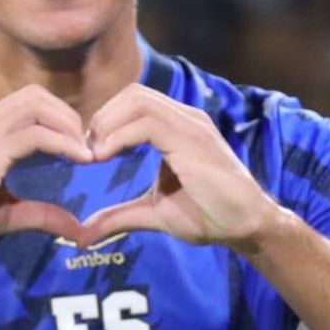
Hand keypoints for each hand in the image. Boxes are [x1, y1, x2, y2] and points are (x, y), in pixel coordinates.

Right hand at [0, 84, 92, 252]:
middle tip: (86, 146)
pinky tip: (79, 159)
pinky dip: (63, 143)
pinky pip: (35, 135)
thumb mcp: (6, 214)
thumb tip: (77, 229)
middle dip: (68, 116)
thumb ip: (41, 214)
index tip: (79, 145)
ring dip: (68, 125)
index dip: (59, 117)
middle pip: (36, 95)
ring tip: (85, 152)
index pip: (29, 102)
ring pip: (37, 105)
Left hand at [81, 84, 282, 252]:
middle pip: (133, 94)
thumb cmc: (209, 215)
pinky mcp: (193, 141)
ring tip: (94, 155)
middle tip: (87, 151)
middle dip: (103, 117)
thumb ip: (119, 216)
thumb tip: (82, 235)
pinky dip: (118, 136)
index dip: (107, 120)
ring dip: (107, 123)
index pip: (135, 101)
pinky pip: (147, 124)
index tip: (89, 152)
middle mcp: (185, 118)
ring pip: (138, 101)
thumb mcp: (153, 213)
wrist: (247, 226)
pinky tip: (105, 157)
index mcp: (177, 126)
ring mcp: (191, 126)